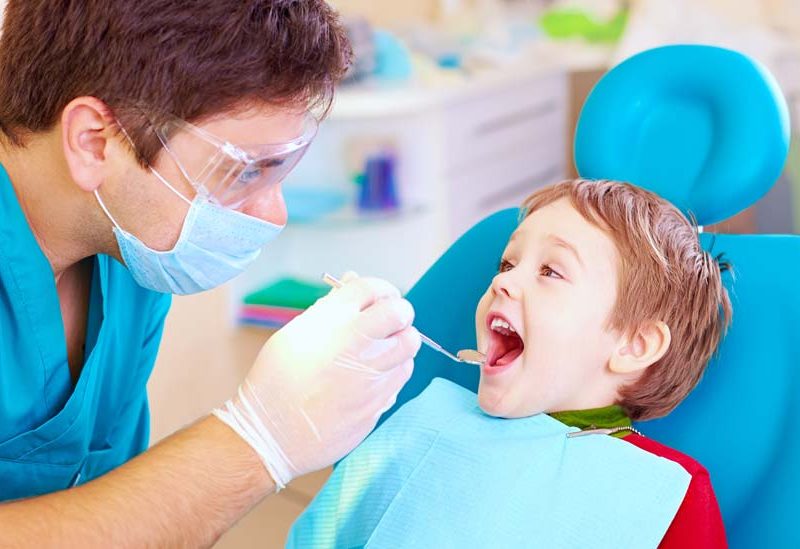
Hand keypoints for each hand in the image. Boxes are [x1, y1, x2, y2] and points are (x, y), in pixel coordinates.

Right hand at [214, 274, 420, 488]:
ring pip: (408, 344)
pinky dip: (394, 370)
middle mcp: (355, 342)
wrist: (271, 433)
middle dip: (398, 313)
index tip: (379, 300)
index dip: (381, 290)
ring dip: (399, 343)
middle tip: (388, 322)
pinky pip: (401, 376)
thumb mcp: (294, 334)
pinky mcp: (379, 401)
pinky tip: (373, 376)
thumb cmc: (277, 382)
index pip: (373, 288)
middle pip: (401, 312)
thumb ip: (330, 307)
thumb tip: (352, 280)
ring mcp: (370, 373)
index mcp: (331, 320)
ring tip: (379, 351)